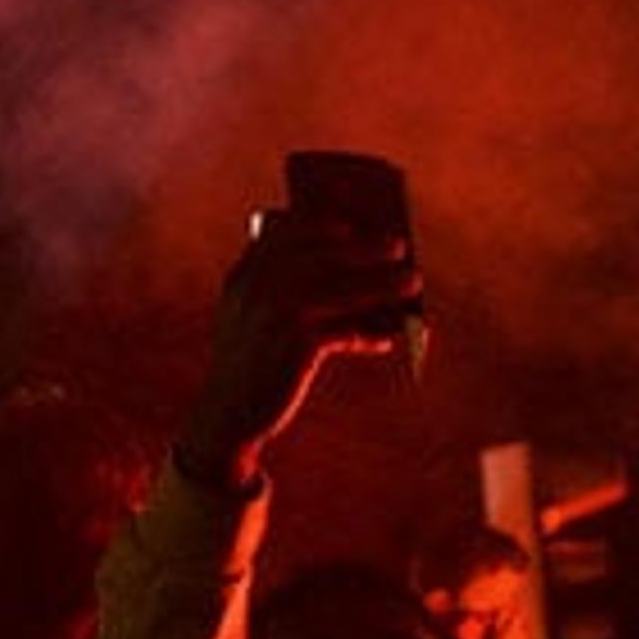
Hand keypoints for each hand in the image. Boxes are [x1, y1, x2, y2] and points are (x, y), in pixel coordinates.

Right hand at [174, 206, 424, 489]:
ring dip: (383, 284)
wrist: (226, 412)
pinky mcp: (295, 343)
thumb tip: (356, 270)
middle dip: (365, 249)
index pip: (282, 232)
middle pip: (322, 254)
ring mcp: (275, 313)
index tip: (349, 227)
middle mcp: (256, 287)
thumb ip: (282, 288)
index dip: (319, 226)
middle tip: (398, 247)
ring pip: (342, 288)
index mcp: (243, 275)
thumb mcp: (253, 317)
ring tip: (412, 282)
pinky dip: (369, 335)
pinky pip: (345, 331)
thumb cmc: (251, 362)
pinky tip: (386, 340)